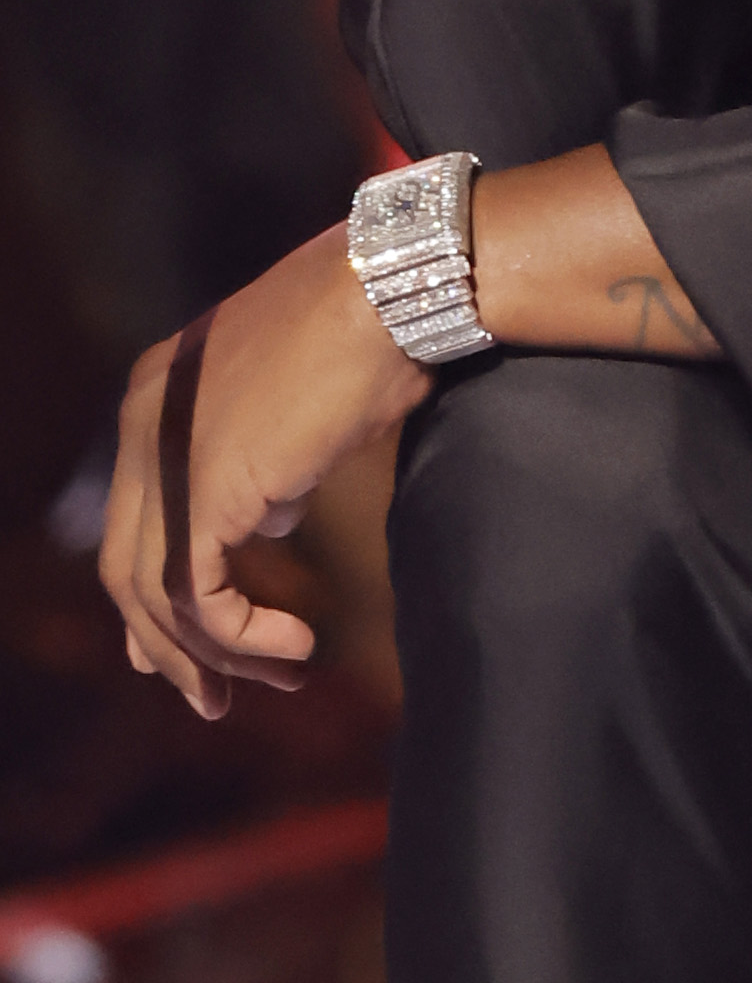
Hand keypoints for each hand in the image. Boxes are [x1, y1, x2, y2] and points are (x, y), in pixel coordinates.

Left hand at [99, 226, 430, 718]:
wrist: (393, 287)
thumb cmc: (375, 329)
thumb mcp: (302, 403)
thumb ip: (268, 460)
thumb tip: (268, 519)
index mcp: (159, 388)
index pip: (136, 512)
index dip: (161, 588)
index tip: (205, 642)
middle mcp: (143, 418)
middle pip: (127, 563)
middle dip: (169, 643)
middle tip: (217, 695)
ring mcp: (164, 453)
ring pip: (151, 594)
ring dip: (213, 655)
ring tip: (278, 677)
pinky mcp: (204, 490)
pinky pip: (196, 597)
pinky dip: (240, 637)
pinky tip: (296, 643)